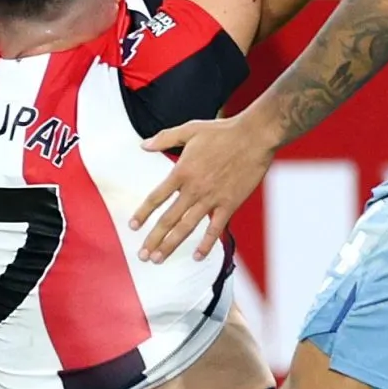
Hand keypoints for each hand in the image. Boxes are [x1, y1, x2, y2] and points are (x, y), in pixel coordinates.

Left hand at [131, 111, 282, 261]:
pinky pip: (215, 229)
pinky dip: (206, 244)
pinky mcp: (229, 204)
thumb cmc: (224, 132)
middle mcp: (194, 189)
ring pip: (186, 227)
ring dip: (171, 245)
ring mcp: (212, 199)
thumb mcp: (189, 130)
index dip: (142, 213)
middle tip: (143, 255)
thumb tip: (143, 145)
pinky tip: (198, 256)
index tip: (133, 226)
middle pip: (168, 219)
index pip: (156, 197)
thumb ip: (164, 138)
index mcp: (182, 171)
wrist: (254, 137)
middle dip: (153, 239)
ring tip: (159, 259)